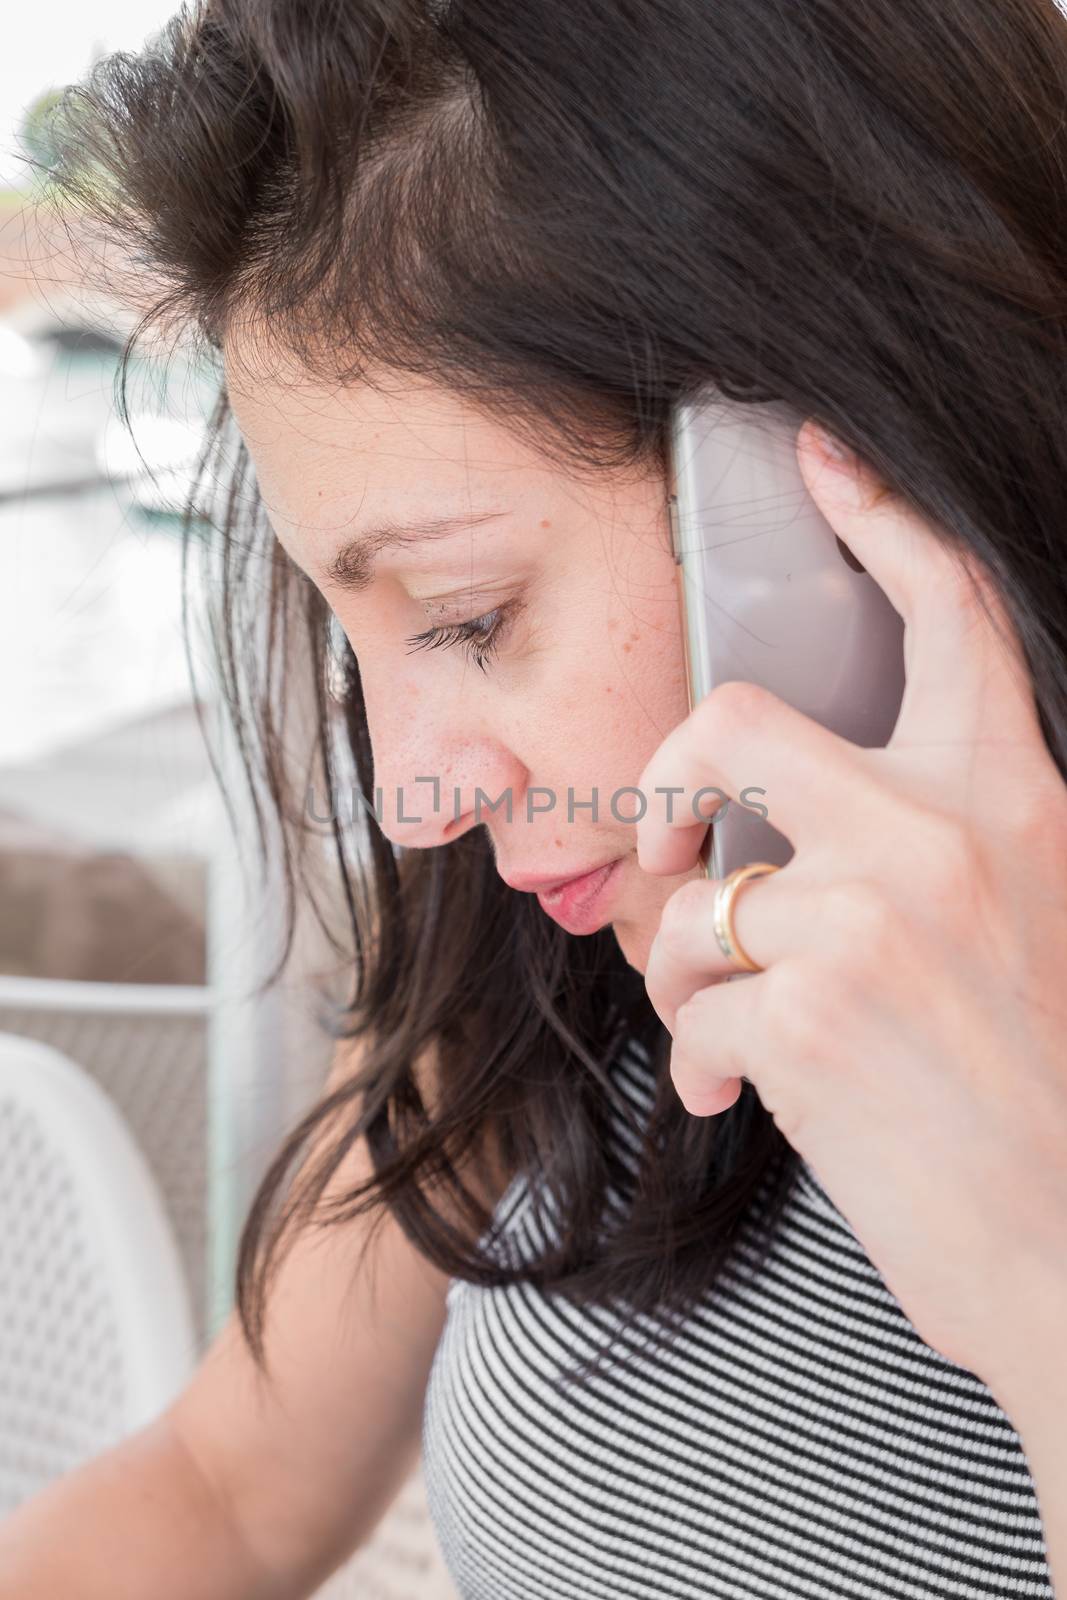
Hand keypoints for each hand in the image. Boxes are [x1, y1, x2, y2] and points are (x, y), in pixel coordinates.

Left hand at [635, 419, 1066, 1393]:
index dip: (883, 516)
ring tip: (735, 1031)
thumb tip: (758, 838)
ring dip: (687, 970)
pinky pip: (689, 1006)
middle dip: (669, 772)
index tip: (822, 459)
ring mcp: (870, 922)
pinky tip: (743, 1091)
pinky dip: (700, 1055)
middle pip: (738, 719)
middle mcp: (942, 837)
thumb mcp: (1020, 921)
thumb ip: (920, 850)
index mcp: (1015, 800)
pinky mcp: (808, 1017)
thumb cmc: (1044, 1090)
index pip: (951, 614)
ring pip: (688, 897)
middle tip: (664, 833)